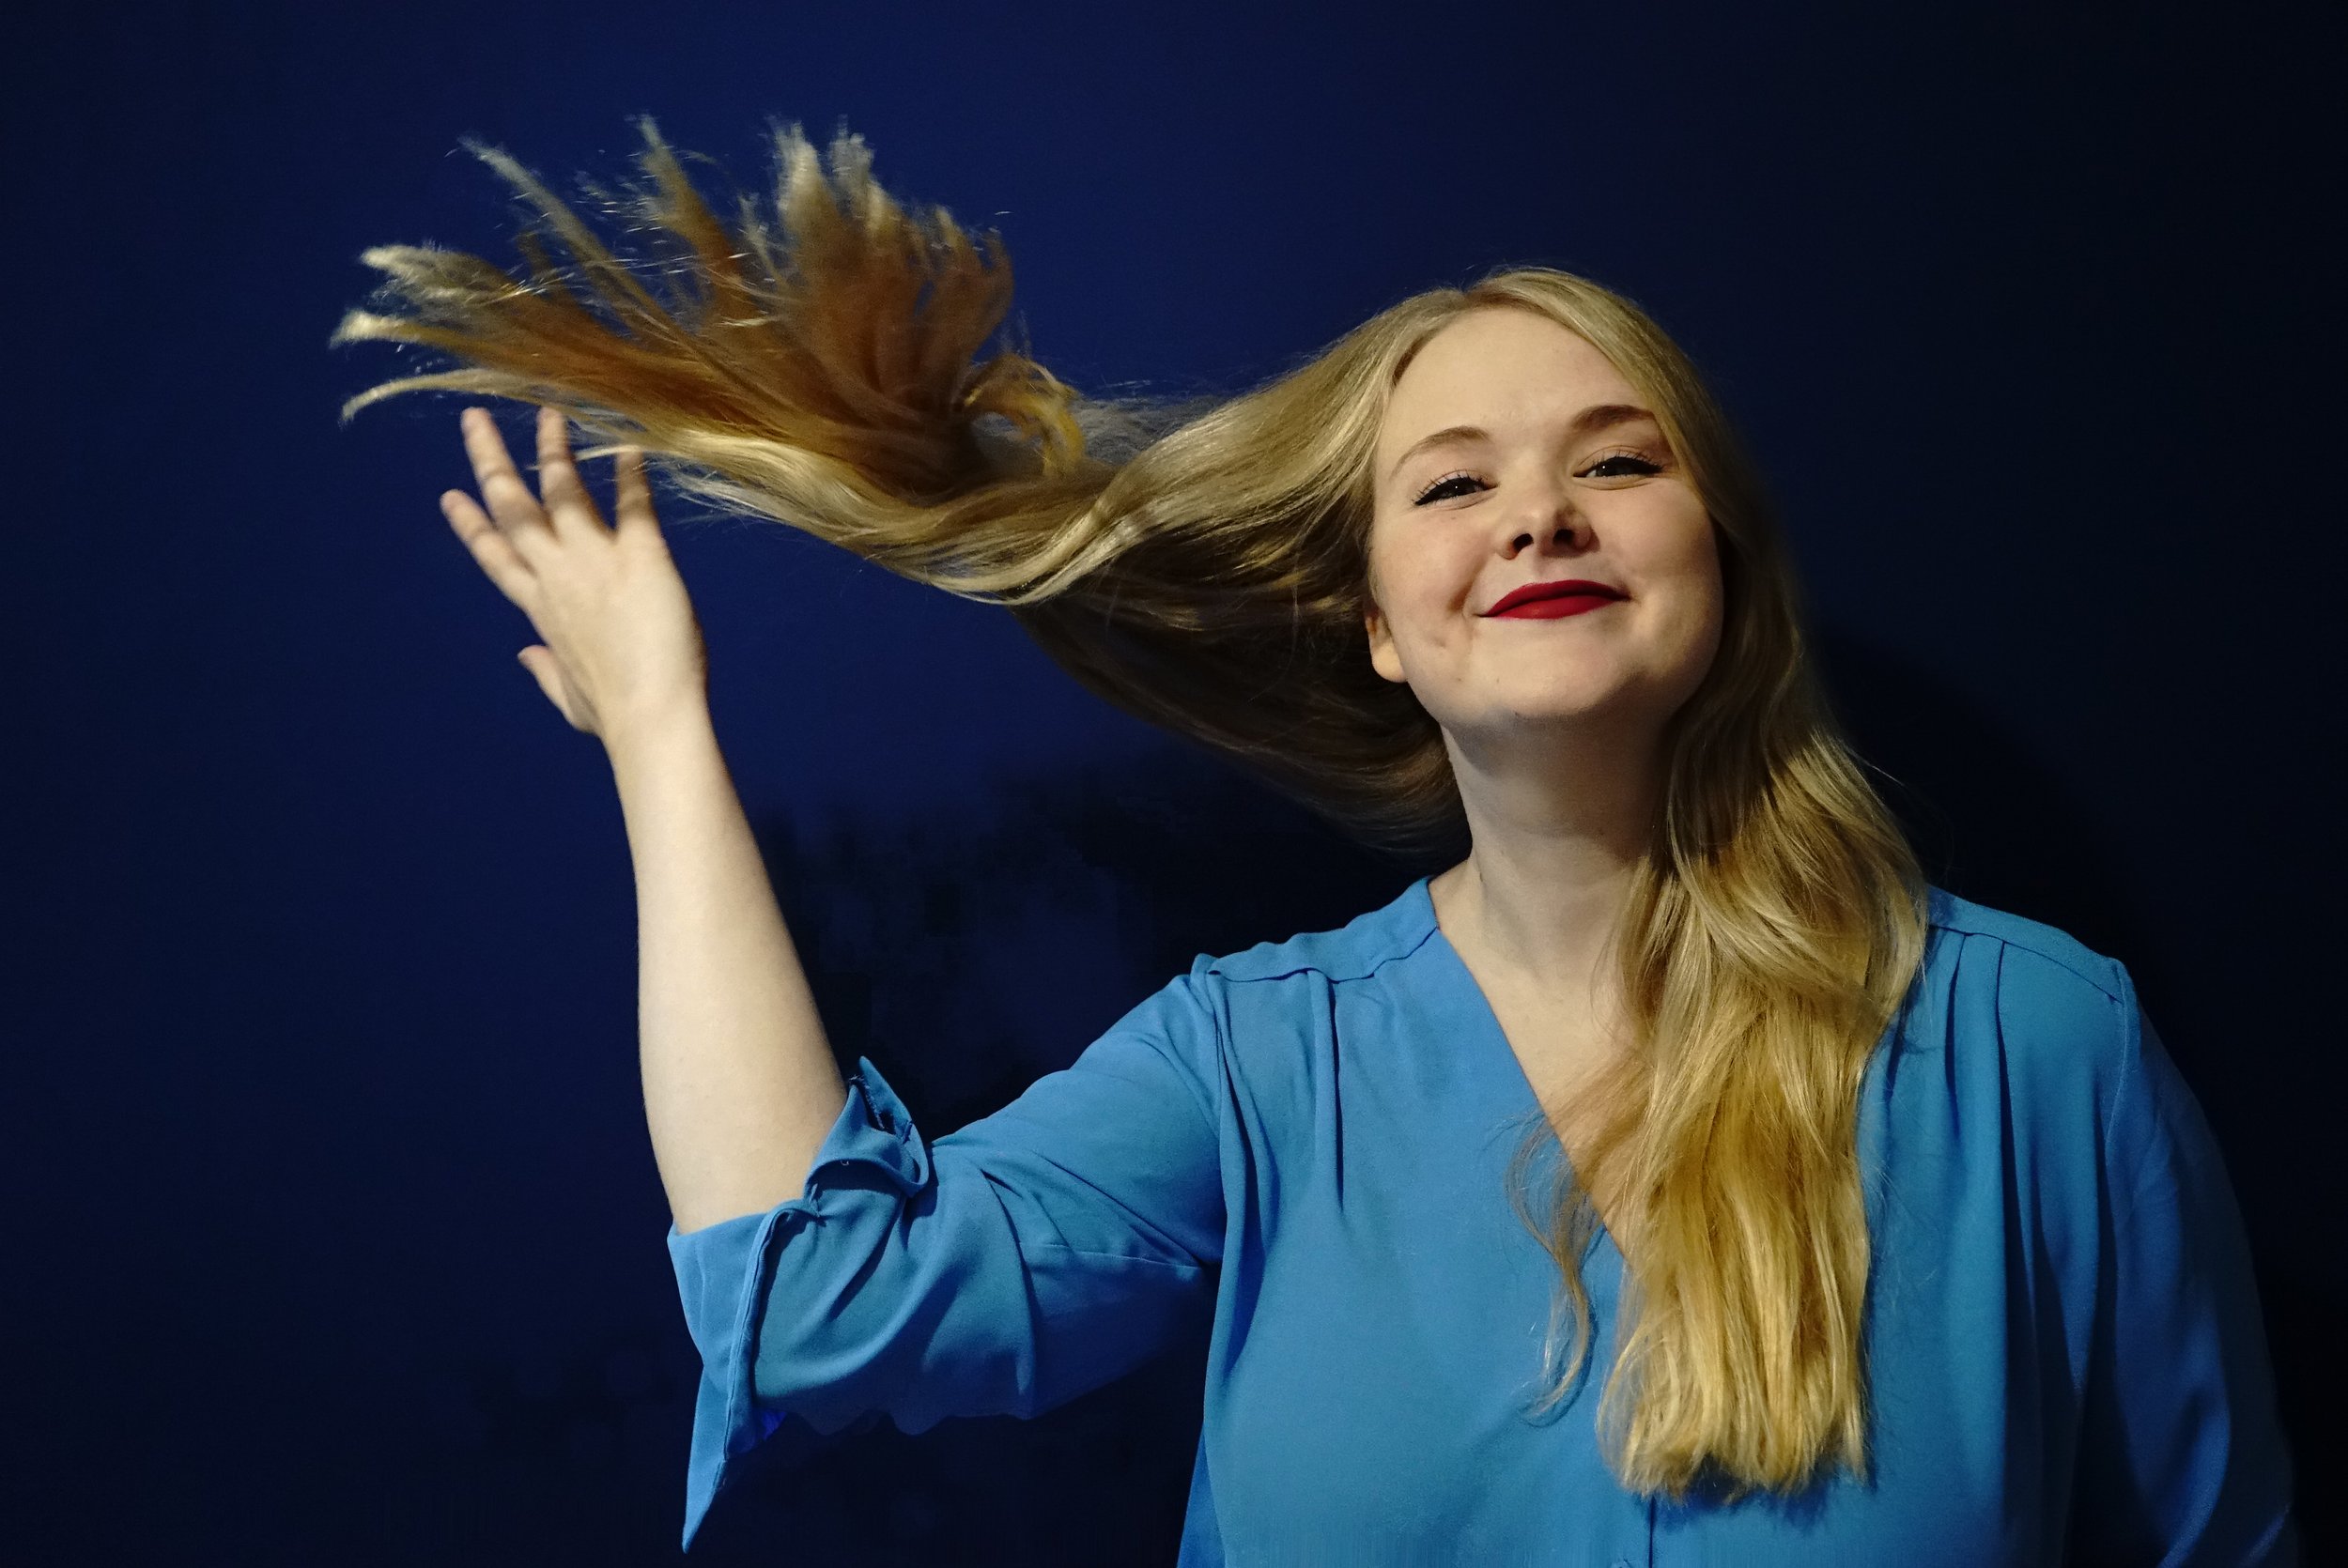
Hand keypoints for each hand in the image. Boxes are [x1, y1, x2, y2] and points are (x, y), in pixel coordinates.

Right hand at [441, 405, 707, 742]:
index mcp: (539, 610)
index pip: (496, 558)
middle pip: (513, 507)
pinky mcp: (641, 555)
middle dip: (491, 460)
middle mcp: (557, 576)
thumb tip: (525, 655)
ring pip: (564, 491)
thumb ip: (545, 672)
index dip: (471, 525)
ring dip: (555, 450)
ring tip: (550, 415)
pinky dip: (630, 474)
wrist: (650, 716)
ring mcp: (595, 561)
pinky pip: (632, 503)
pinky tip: (630, 448)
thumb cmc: (615, 717)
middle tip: (474, 420)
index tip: (450, 495)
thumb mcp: (570, 698)